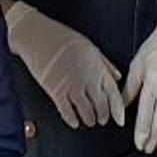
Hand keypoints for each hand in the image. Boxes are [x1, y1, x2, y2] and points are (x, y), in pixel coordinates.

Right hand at [3, 0, 123, 128]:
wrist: (37, 35)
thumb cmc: (62, 38)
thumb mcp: (89, 47)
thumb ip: (105, 64)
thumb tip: (117, 77)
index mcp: (97, 67)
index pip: (113, 93)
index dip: (118, 109)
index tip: (119, 119)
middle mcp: (87, 78)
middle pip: (101, 105)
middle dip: (103, 116)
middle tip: (102, 120)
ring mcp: (71, 85)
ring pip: (85, 111)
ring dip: (89, 119)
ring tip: (89, 121)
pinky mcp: (55, 90)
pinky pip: (66, 111)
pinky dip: (72, 119)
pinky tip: (74, 122)